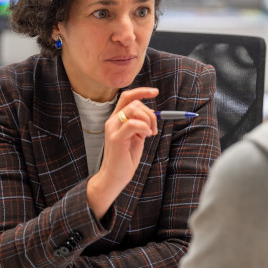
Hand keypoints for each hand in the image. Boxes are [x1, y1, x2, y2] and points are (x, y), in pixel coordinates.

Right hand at [87, 87, 158, 217]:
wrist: (115, 176)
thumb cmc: (126, 157)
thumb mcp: (137, 137)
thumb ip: (141, 124)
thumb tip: (152, 113)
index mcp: (117, 119)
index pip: (127, 97)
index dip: (142, 91)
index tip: (156, 92)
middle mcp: (112, 121)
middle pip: (134, 103)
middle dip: (150, 113)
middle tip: (154, 129)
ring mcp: (113, 129)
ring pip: (134, 110)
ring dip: (148, 120)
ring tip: (149, 134)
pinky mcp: (115, 138)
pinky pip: (132, 124)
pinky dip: (144, 127)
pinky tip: (146, 136)